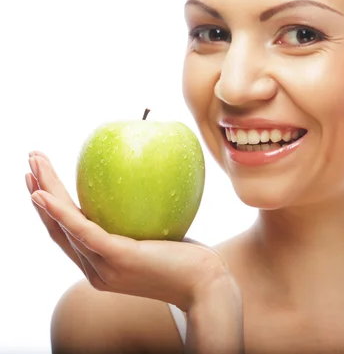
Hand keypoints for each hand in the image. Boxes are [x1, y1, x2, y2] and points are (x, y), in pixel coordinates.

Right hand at [26, 151, 236, 311]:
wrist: (206, 287)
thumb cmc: (188, 262)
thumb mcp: (159, 240)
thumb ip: (142, 225)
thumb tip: (142, 191)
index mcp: (101, 267)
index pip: (68, 235)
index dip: (50, 210)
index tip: (40, 182)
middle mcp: (96, 270)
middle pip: (57, 229)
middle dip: (39, 193)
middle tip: (29, 163)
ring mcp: (104, 267)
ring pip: (63, 226)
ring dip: (44, 192)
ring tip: (34, 163)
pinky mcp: (118, 257)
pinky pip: (83, 230)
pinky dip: (60, 211)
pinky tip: (44, 193)